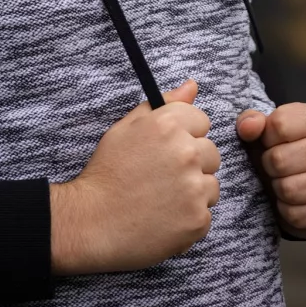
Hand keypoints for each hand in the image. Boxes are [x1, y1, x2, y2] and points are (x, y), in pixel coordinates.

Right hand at [50, 78, 220, 274]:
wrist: (93, 221)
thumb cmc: (108, 172)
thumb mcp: (127, 127)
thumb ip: (164, 103)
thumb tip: (192, 85)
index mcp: (168, 125)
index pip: (202, 121)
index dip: (185, 134)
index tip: (168, 149)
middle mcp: (186, 152)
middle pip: (211, 153)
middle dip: (193, 163)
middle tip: (163, 176)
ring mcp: (194, 188)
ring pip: (211, 185)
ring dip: (194, 191)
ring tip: (163, 198)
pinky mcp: (198, 219)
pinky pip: (206, 214)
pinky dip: (189, 218)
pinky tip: (165, 217)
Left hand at [235, 103, 305, 238]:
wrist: (300, 184)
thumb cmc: (279, 150)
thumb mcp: (263, 130)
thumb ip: (251, 120)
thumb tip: (248, 127)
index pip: (279, 125)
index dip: (265, 138)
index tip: (269, 142)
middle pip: (280, 159)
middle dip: (269, 166)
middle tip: (274, 166)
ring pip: (289, 190)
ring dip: (277, 189)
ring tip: (283, 181)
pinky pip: (297, 215)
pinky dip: (286, 211)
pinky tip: (292, 201)